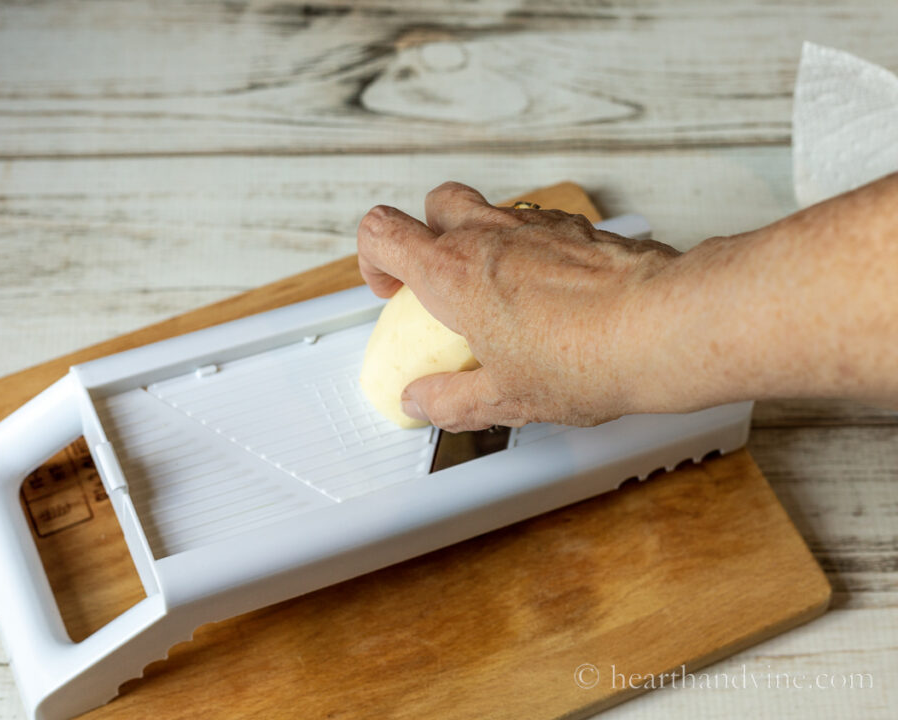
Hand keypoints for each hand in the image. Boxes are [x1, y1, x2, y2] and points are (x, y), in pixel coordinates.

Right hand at [357, 182, 680, 430]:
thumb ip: (450, 400)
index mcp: (453, 272)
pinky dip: (528, 248)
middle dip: (427, 235)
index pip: (382, 232)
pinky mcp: (578, 228)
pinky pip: (536, 225)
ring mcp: (536, 225)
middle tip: (439, 282)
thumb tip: (423, 402)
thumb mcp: (504, 399)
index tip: (390, 291)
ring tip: (497, 292)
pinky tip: (547, 291)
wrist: (664, 327)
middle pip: (434, 204)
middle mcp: (489, 235)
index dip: (373, 258)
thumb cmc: (586, 358)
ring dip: (479, 240)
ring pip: (487, 209)